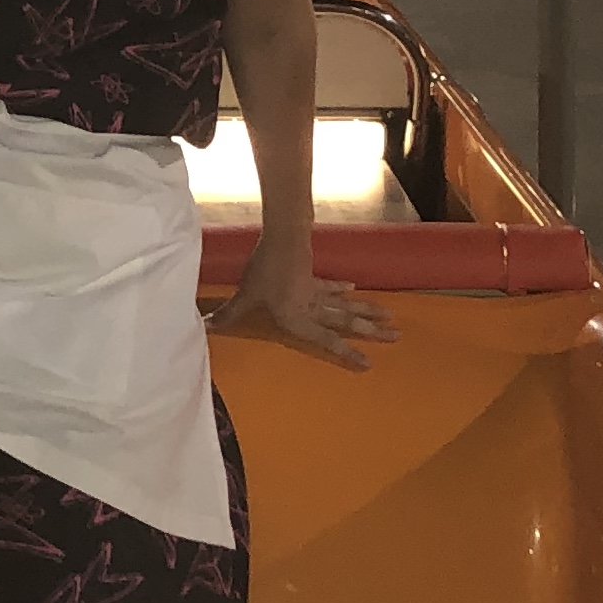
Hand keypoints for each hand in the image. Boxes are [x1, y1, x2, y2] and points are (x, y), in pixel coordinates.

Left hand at [205, 261, 399, 370]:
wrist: (282, 239)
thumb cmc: (264, 273)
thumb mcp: (245, 297)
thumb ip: (229, 315)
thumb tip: (206, 328)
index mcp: (299, 319)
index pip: (326, 341)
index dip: (347, 353)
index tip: (369, 364)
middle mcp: (312, 309)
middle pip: (345, 322)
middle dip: (370, 332)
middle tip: (396, 336)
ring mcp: (315, 292)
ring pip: (345, 306)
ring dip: (366, 312)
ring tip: (390, 317)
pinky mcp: (312, 277)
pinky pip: (329, 287)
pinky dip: (340, 289)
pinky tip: (353, 287)